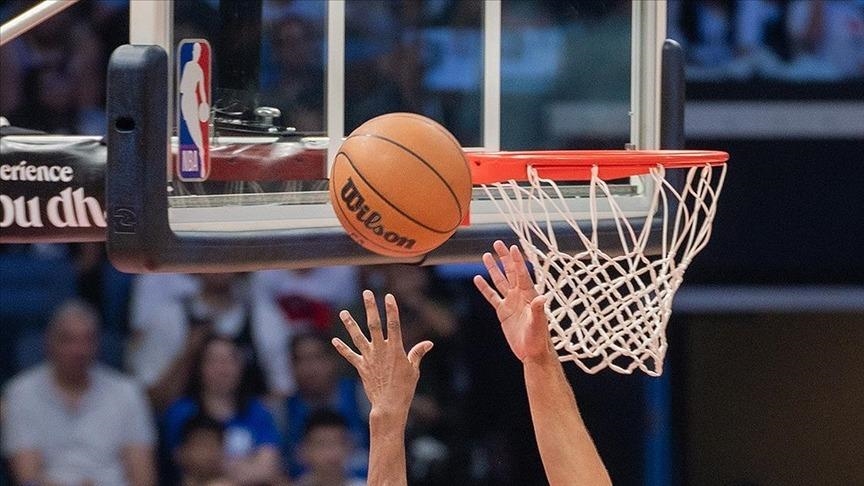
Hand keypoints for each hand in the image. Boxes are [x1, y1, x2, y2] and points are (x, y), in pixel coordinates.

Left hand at [332, 290, 432, 419]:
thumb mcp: (414, 370)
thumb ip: (417, 354)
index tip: (388, 296)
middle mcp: (380, 350)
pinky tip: (334, 340)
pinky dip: (342, 348)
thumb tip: (428, 343)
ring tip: (342, 312)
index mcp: (395, 349)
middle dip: (371, 307)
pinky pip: (350, 356)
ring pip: (358, 337)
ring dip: (350, 324)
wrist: (389, 405)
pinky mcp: (361, 367)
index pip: (394, 324)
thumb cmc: (405, 388)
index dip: (392, 309)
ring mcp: (369, 358)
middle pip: (374, 324)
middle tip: (367, 293)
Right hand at [473, 240, 551, 363]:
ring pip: (500, 281)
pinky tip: (478, 278)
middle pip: (510, 272)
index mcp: (529, 295)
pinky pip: (492, 296)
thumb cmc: (539, 339)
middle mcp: (520, 296)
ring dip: (494, 269)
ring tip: (486, 255)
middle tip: (497, 243)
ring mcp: (511, 302)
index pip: (521, 274)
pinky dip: (485, 288)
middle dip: (504, 258)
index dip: (517, 261)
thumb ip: (538, 311)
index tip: (512, 248)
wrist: (533, 353)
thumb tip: (542, 298)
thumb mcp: (538, 324)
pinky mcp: (503, 312)